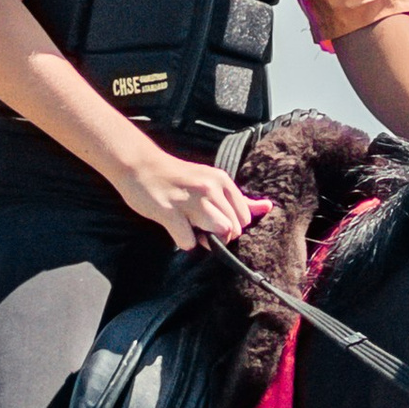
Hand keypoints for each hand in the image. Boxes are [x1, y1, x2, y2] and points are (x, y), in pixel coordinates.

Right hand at [119, 144, 264, 253]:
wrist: (140, 165)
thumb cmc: (178, 178)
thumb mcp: (211, 181)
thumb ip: (238, 198)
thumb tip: (268, 207)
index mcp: (221, 180)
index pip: (245, 217)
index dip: (231, 226)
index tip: (214, 221)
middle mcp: (209, 188)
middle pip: (234, 228)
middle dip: (220, 236)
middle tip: (200, 227)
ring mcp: (190, 200)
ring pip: (220, 232)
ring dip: (206, 240)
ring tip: (192, 229)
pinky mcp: (169, 212)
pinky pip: (189, 241)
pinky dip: (184, 242)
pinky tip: (176, 229)